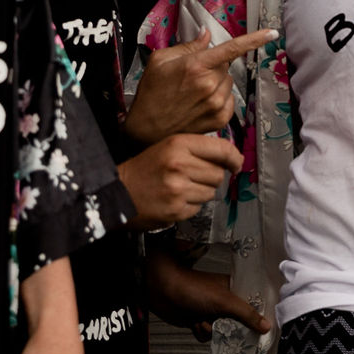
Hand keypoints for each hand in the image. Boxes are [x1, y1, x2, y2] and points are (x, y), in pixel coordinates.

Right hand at [118, 134, 243, 228]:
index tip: (236, 163)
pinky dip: (191, 205)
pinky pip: (199, 207)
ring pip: (211, 192)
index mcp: (178, 144)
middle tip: (190, 176)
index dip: (234, 158)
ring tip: (180, 187)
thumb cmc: (143, 169)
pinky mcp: (176, 210)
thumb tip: (231, 158)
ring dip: (201, 191)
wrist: (117, 192)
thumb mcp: (168, 147)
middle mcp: (179, 165)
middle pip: (218, 173)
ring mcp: (178, 189)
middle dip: (210, 176)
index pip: (221, 149)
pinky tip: (175, 199)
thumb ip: (197, 149)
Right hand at [124, 30, 274, 143]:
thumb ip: (188, 46)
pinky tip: (201, 104)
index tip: (271, 33)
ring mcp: (217, 103)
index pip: (232, 48)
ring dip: (217, 84)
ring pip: (229, 83)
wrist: (147, 128)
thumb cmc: (152, 93)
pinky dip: (219, 99)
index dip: (254, 39)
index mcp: (196, 65)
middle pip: (226, 66)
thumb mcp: (161, 61)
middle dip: (213, 67)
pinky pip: (230, 100)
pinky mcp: (220, 119)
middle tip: (192, 77)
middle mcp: (210, 84)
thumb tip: (206, 35)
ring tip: (194, 93)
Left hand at [145, 249, 270, 342]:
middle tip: (226, 326)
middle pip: (238, 324)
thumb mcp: (225, 301)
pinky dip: (200, 332)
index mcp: (234, 291)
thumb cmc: (193, 288)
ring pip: (221, 332)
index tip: (261, 330)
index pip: (252, 307)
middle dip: (230, 328)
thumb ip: (246, 314)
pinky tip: (195, 323)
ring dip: (211, 330)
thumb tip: (266, 326)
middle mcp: (224, 302)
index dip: (256, 319)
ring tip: (203, 319)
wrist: (163, 291)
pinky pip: (207, 336)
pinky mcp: (199, 321)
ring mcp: (211, 312)